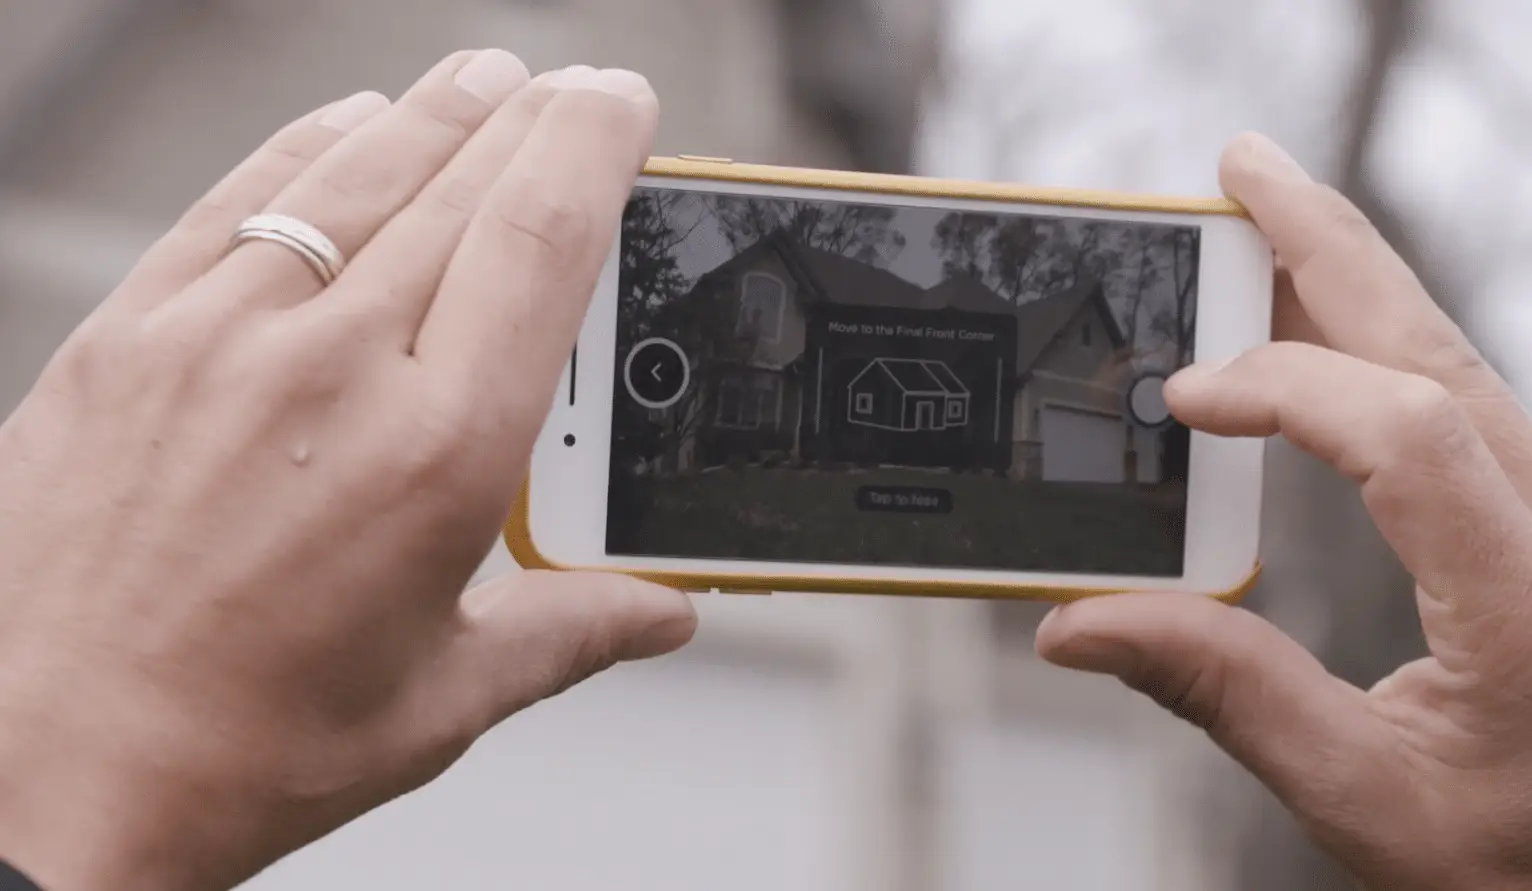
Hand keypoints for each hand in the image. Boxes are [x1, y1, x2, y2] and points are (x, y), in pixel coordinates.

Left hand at [0, 52, 694, 890]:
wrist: (47, 771)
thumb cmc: (244, 743)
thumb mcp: (444, 696)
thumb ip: (571, 629)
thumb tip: (661, 609)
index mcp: (437, 455)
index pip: (542, 243)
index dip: (595, 148)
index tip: (623, 106)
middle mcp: (331, 373)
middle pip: (460, 189)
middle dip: (533, 119)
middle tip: (573, 88)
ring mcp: (219, 342)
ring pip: (354, 177)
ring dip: (434, 115)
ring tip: (484, 81)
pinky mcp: (132, 339)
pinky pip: (238, 204)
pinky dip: (307, 149)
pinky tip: (350, 125)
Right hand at [1038, 133, 1531, 889]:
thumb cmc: (1527, 869)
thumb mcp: (1362, 800)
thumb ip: (1222, 696)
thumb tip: (1080, 626)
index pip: (1407, 435)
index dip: (1286, 386)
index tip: (1183, 396)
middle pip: (1439, 351)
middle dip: (1333, 245)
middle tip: (1243, 167)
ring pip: (1456, 363)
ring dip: (1355, 276)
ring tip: (1265, 212)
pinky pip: (1459, 405)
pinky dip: (1378, 343)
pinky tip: (1322, 326)